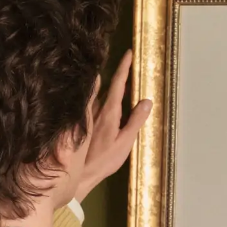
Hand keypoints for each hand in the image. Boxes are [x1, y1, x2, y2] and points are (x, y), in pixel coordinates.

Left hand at [77, 49, 152, 201]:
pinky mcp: (84, 122)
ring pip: (100, 94)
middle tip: (130, 67)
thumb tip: (146, 101)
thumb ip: (136, 121)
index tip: (129, 52)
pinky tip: (107, 102)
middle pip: (108, 85)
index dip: (124, 67)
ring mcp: (89, 115)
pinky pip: (94, 104)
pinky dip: (102, 98)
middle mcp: (96, 109)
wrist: (80, 174)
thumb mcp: (125, 142)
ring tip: (124, 85)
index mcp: (109, 112)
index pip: (118, 83)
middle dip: (119, 75)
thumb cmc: (104, 161)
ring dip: (111, 88)